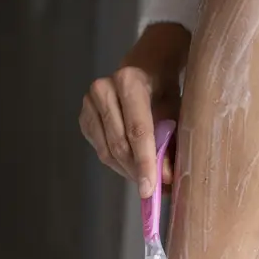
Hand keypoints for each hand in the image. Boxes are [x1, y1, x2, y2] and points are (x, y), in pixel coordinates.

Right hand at [79, 24, 189, 198]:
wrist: (146, 68)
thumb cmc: (164, 90)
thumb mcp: (174, 113)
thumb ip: (170, 145)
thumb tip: (166, 181)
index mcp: (129, 82)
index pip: (137, 131)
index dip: (145, 163)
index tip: (150, 191)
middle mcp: (103, 90)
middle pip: (119, 145)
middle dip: (137, 171)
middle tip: (154, 189)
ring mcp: (88, 103)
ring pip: (107, 151)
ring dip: (127, 170)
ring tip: (145, 178)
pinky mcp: (84, 117)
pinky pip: (100, 150)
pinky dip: (116, 163)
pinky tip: (130, 164)